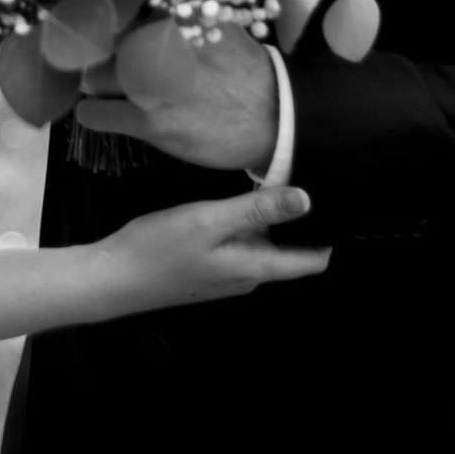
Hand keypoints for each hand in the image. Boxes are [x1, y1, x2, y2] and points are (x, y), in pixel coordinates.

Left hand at [74, 22, 277, 173]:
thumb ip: (178, 9)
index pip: (114, 6)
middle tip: (107, 63)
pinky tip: (100, 112)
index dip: (101, 18)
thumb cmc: (242, 69)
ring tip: (106, 88)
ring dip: (97, 83)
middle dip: (101, 53)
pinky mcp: (148, 121)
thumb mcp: (215, 23)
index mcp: (173, 13)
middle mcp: (158, 42)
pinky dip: (92, 113)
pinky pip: (94, 113)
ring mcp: (150, 83)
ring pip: (94, 76)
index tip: (96, 25)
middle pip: (101, 42)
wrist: (274, 117)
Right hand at [96, 185, 329, 313]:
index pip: (312, 261)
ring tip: (275, 179)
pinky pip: (240, 245)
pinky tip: (236, 200)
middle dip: (299, 220)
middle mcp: (248, 277)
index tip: (341, 202)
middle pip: (289, 250)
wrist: (113, 278)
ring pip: (263, 245)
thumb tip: (308, 200)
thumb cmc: (160, 248)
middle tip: (306, 176)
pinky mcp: (209, 268)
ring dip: (270, 220)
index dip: (330, 235)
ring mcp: (227, 275)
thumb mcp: (209, 221)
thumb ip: (257, 210)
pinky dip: (246, 224)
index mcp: (255, 268)